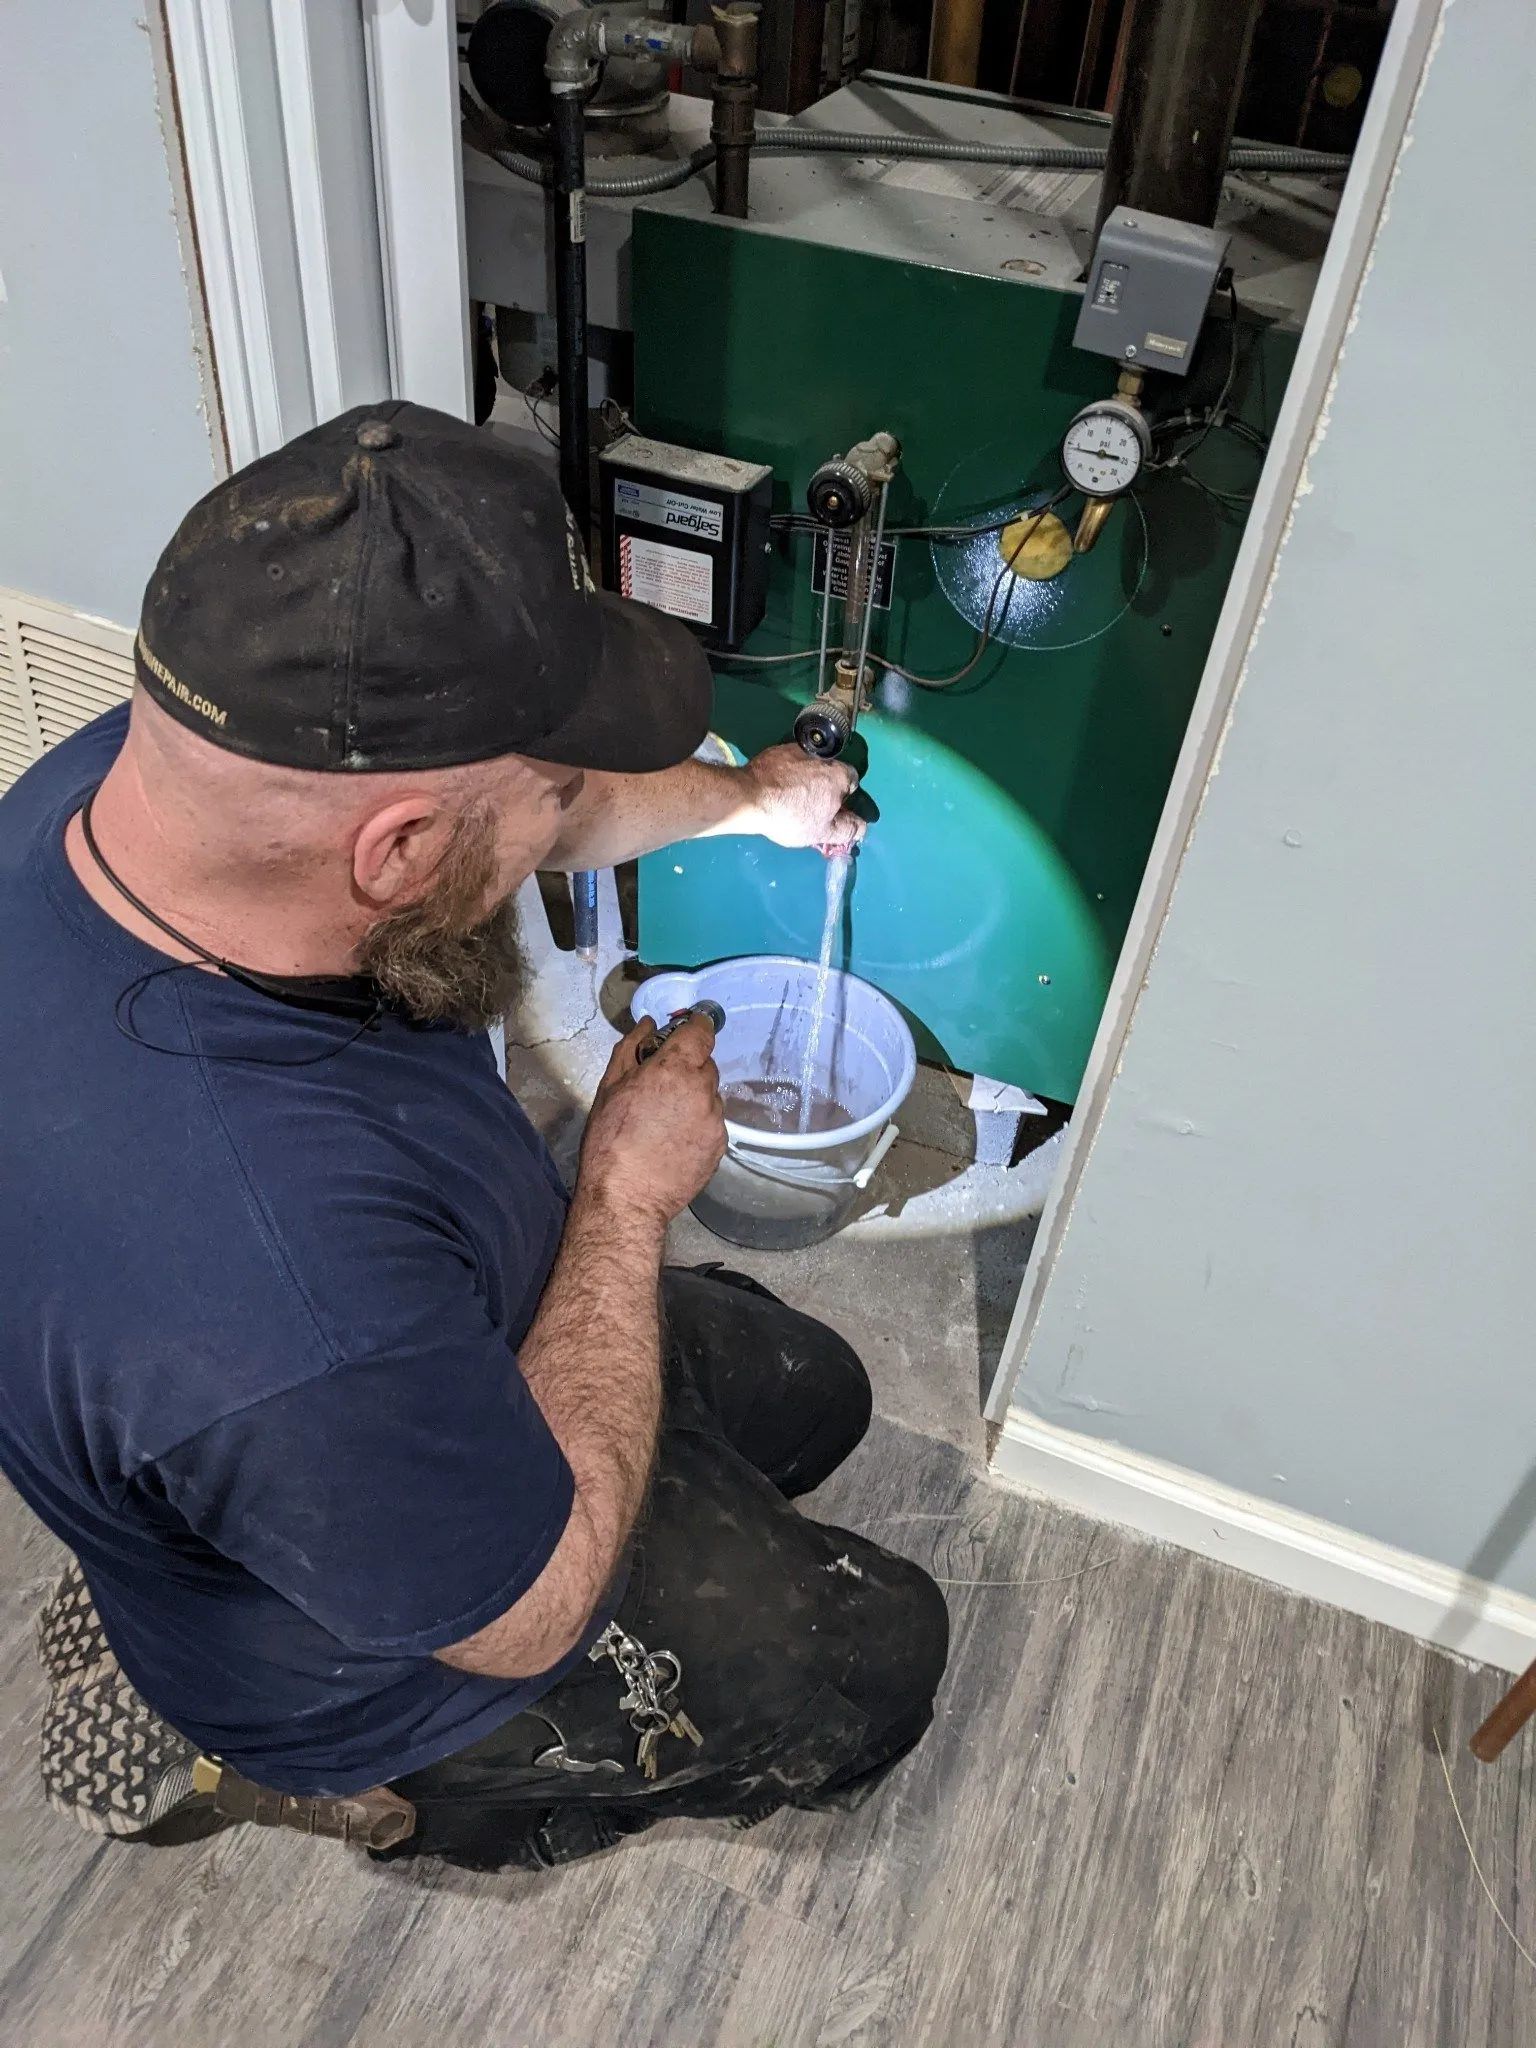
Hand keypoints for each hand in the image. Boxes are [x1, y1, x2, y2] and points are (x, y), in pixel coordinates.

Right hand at [576, 1014, 727, 1226]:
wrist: (626, 1197)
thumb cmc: (610, 1143)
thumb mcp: (610, 1087)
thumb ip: (632, 1048)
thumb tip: (647, 1024)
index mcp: (674, 1070)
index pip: (701, 1032)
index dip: (695, 1028)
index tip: (687, 1031)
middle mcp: (702, 1091)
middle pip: (705, 1064)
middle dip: (686, 1069)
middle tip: (659, 1087)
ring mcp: (715, 1119)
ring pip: (709, 1095)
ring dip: (693, 1098)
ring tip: (664, 1121)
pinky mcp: (720, 1145)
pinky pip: (712, 1122)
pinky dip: (697, 1124)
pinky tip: (673, 1140)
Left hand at [742, 744, 863, 855]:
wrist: (750, 796)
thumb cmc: (791, 816)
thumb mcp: (823, 832)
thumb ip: (847, 829)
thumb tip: (862, 827)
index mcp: (839, 775)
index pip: (852, 782)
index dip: (843, 797)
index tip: (831, 809)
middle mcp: (823, 756)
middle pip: (830, 772)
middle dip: (824, 786)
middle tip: (809, 805)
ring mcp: (797, 749)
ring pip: (808, 765)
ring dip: (804, 777)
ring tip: (789, 796)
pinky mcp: (776, 749)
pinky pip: (788, 761)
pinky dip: (786, 772)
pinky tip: (775, 786)